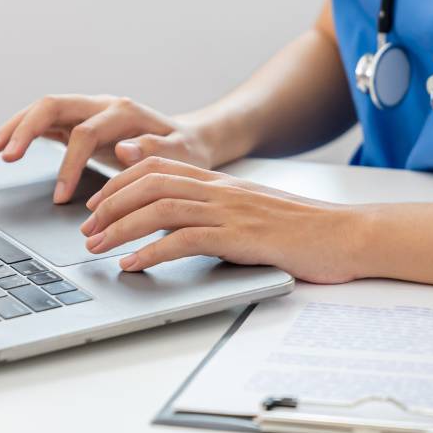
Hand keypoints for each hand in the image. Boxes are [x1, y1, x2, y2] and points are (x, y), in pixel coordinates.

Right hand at [0, 95, 216, 202]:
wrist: (188, 141)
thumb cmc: (184, 152)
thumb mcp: (181, 155)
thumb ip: (155, 150)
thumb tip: (125, 149)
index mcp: (124, 112)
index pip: (85, 132)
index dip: (69, 164)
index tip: (61, 197)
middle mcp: (101, 105)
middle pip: (54, 105)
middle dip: (26, 129)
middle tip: (5, 155)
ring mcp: (88, 111)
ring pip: (44, 110)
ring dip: (16, 127)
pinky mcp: (78, 122)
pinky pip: (46, 123)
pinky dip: (23, 132)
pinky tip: (4, 147)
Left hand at [78, 157, 362, 283]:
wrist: (348, 235)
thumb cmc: (302, 231)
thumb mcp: (250, 215)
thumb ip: (215, 216)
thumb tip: (176, 234)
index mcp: (220, 183)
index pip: (157, 168)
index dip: (119, 183)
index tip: (96, 205)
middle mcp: (220, 191)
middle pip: (149, 183)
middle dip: (109, 205)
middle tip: (85, 229)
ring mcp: (231, 212)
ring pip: (160, 209)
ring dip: (121, 228)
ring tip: (96, 248)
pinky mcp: (242, 238)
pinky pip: (186, 240)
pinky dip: (152, 252)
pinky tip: (133, 265)